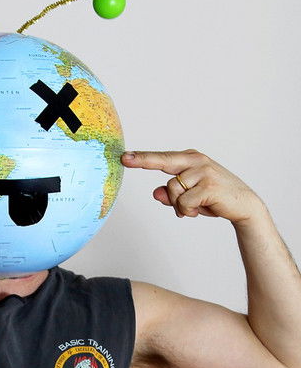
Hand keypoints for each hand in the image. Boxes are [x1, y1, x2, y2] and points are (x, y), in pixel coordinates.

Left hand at [121, 149, 264, 224]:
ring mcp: (203, 171)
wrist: (243, 206)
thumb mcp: (188, 197)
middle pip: (163, 162)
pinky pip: (183, 202)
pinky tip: (199, 210)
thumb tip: (156, 193)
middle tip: (124, 158)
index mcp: (190, 159)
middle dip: (143, 160)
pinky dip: (187, 211)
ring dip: (179, 205)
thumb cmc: (212, 199)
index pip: (162, 158)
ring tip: (193, 207)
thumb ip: (171, 195)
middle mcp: (196, 161)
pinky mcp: (208, 185)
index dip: (142, 157)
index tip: (124, 156)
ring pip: (172, 190)